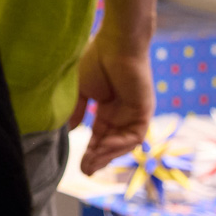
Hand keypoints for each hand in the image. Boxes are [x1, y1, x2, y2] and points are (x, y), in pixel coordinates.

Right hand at [74, 23, 154, 173]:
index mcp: (107, 107)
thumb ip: (77, 111)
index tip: (79, 165)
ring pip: (123, 143)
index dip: (89, 150)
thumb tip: (71, 130)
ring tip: (91, 163)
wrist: (116, 44)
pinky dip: (119, 144)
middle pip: (111, 142)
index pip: (99, 134)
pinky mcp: (144, 111)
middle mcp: (122, 113)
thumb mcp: (80, 90)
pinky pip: (134, 136)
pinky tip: (103, 148)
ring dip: (108, 154)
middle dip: (98, 158)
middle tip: (85, 171)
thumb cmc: (96, 60)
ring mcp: (134, 113)